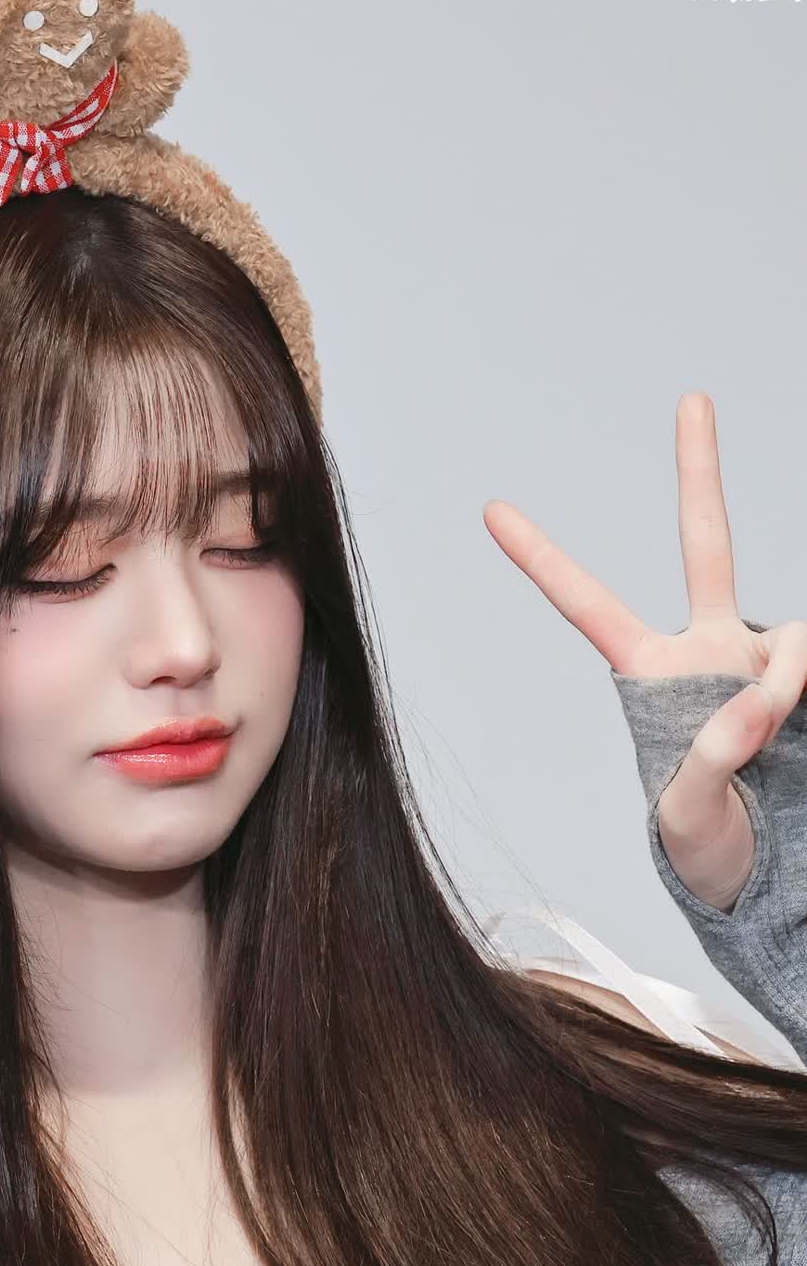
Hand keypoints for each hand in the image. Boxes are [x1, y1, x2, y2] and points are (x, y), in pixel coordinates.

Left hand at [482, 392, 806, 911]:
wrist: (771, 866)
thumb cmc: (706, 846)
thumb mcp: (686, 818)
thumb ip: (715, 757)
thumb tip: (760, 694)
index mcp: (652, 674)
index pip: (588, 605)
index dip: (542, 559)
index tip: (490, 508)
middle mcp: (710, 647)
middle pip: (706, 543)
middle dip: (701, 470)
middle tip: (692, 399)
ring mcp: (763, 653)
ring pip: (793, 636)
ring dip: (789, 682)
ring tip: (778, 739)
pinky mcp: (804, 668)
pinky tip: (798, 720)